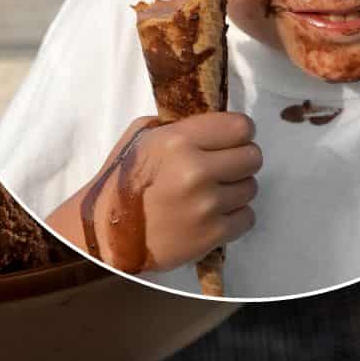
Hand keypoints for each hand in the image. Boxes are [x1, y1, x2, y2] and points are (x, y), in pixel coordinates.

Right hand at [80, 113, 260, 272]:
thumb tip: (212, 125)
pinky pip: (247, 217)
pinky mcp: (212, 234)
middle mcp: (196, 170)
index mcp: (177, 140)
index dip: (238, 132)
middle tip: (221, 167)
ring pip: (251, 187)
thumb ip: (178, 127)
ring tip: (210, 193)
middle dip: (240, 160)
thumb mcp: (141, 138)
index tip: (228, 140)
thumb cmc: (121, 182)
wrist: (107, 234)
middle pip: (253, 156)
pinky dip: (234, 216)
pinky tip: (212, 214)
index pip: (240, 126)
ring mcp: (206, 205)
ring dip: (236, 189)